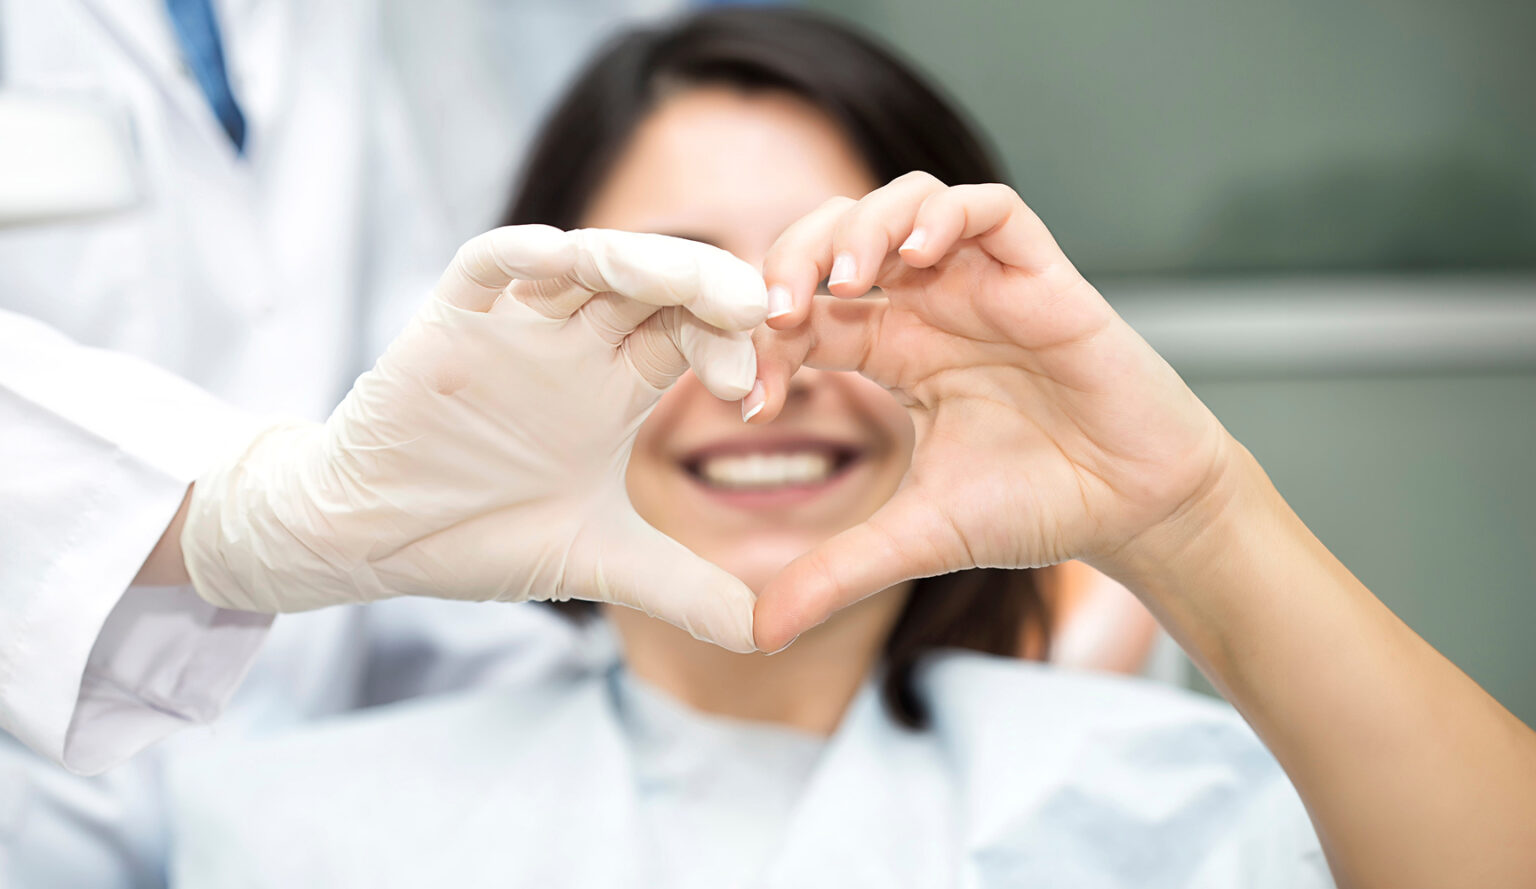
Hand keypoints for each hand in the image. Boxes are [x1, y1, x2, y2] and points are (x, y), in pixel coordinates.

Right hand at [182, 226, 767, 651]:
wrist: (373, 539)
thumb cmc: (479, 534)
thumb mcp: (600, 562)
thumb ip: (685, 590)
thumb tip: (770, 636)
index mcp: (617, 384)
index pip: (692, 336)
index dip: (731, 348)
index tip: (756, 390)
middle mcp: (575, 342)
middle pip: (655, 286)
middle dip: (706, 288)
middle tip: (755, 310)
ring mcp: (514, 325)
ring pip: (585, 262)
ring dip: (637, 260)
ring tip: (686, 281)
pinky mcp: (449, 321)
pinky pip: (487, 266)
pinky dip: (522, 255)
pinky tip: (559, 257)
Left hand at [749, 173, 1235, 650]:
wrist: (1136, 509)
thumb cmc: (1037, 506)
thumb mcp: (916, 539)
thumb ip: (837, 572)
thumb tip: (759, 632)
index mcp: (893, 353)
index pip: (805, 315)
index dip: (764, 341)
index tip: (751, 398)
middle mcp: (931, 307)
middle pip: (838, 238)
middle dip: (793, 259)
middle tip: (774, 310)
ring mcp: (984, 284)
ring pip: (905, 204)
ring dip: (861, 228)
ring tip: (844, 283)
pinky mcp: (1042, 275)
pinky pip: (989, 208)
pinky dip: (944, 215)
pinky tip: (918, 255)